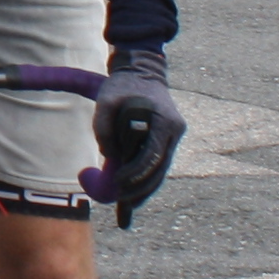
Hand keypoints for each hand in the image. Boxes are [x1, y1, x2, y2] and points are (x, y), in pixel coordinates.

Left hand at [81, 48, 183, 226]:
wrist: (142, 71)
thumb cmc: (122, 85)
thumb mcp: (106, 100)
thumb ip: (104, 127)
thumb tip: (109, 157)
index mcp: (164, 121)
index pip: (153, 155)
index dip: (136, 173)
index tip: (118, 183)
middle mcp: (175, 130)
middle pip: (160, 169)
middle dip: (141, 189)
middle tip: (121, 203)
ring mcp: (174, 136)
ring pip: (161, 171)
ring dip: (145, 189)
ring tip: (128, 207)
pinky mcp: (169, 139)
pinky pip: (158, 164)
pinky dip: (147, 179)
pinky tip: (135, 195)